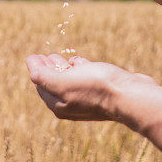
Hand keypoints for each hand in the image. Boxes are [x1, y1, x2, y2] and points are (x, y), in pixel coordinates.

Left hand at [25, 54, 156, 120]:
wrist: (131, 95)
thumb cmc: (96, 87)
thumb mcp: (63, 82)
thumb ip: (44, 76)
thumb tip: (31, 65)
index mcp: (59, 105)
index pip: (42, 85)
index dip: (37, 69)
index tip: (34, 56)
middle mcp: (72, 105)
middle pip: (55, 84)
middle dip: (49, 69)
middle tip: (46, 56)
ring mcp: (89, 98)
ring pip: (72, 80)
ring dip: (64, 68)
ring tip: (60, 57)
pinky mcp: (104, 90)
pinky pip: (88, 78)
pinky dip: (81, 68)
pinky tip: (78, 61)